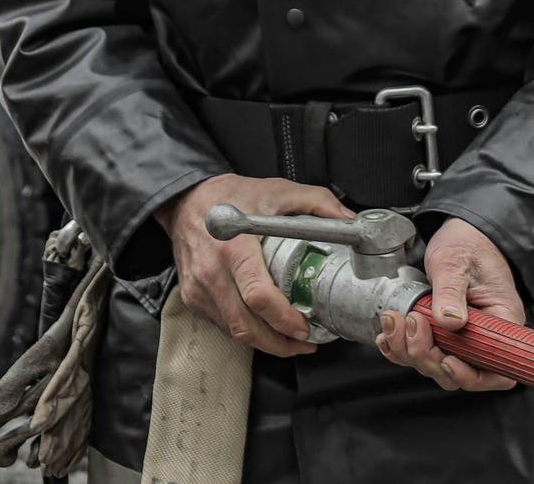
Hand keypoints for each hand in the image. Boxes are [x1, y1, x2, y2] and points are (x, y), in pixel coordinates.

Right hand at [156, 174, 349, 357]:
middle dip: (279, 343)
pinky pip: (222, 323)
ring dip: (264, 342)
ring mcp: (200, 288)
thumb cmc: (227, 195)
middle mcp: (212, 272)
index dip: (284, 319)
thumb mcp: (276, 190)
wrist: (186, 199)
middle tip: (304, 342)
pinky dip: (245, 331)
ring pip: (233, 330)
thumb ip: (317, 202)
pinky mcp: (193, 296)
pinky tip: (263, 328)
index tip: (304, 326)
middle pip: (246, 326)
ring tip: (289, 341)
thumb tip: (348, 220)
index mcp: (234, 248)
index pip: (258, 296)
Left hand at [376, 217, 525, 392]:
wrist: (462, 233)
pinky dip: (401, 348)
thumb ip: (451, 291)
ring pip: (436, 364)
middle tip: (413, 324)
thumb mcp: (456, 262)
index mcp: (501, 322)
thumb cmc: (468, 244)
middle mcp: (484, 336)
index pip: (495, 370)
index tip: (446, 359)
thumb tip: (450, 321)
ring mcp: (462, 337)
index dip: (469, 375)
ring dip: (409, 350)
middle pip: (459, 372)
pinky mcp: (442, 332)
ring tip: (395, 322)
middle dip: (428, 356)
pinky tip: (389, 336)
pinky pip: (424, 351)